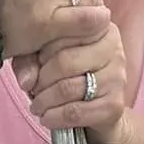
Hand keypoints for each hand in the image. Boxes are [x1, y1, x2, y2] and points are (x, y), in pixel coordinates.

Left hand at [24, 20, 130, 143]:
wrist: (99, 109)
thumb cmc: (69, 75)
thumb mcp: (43, 58)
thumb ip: (30, 60)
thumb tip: (26, 81)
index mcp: (98, 26)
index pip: (62, 33)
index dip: (41, 53)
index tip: (35, 65)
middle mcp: (113, 48)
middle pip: (64, 62)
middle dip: (41, 80)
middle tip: (32, 90)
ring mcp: (117, 77)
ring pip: (67, 88)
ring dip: (44, 101)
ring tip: (37, 105)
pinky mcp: (114, 105)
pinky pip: (75, 112)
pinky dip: (55, 117)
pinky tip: (47, 118)